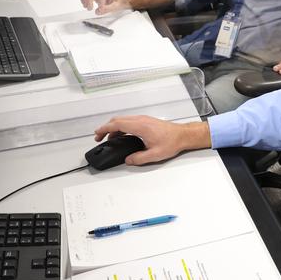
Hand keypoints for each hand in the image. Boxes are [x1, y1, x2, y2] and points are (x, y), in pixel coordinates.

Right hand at [93, 116, 210, 165]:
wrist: (183, 135)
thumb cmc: (172, 142)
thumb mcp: (154, 155)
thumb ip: (139, 158)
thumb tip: (128, 160)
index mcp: (140, 126)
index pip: (117, 124)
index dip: (105, 129)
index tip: (97, 134)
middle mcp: (140, 120)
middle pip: (117, 120)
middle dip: (106, 128)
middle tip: (99, 137)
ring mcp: (143, 119)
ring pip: (123, 120)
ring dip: (114, 128)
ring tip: (109, 138)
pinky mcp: (146, 121)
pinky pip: (129, 122)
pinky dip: (121, 127)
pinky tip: (121, 136)